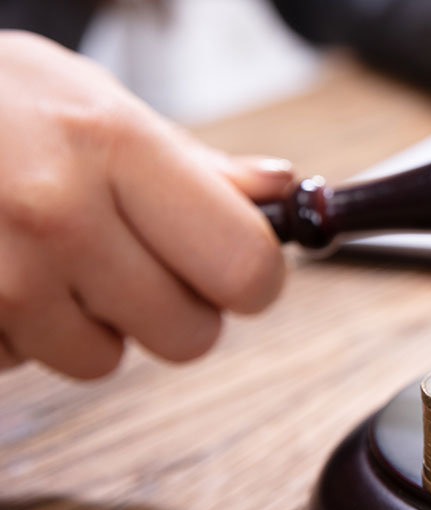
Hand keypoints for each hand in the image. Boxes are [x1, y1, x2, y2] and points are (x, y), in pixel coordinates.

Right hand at [0, 31, 289, 378]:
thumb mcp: (96, 102)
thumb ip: (194, 162)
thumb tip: (280, 193)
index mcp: (115, 147)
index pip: (243, 266)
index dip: (252, 278)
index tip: (238, 269)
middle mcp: (57, 214)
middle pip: (187, 333)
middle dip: (175, 308)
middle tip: (137, 261)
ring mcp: (0, 275)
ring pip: (103, 359)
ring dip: (90, 322)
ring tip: (53, 256)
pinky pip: (25, 363)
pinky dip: (23, 331)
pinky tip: (4, 271)